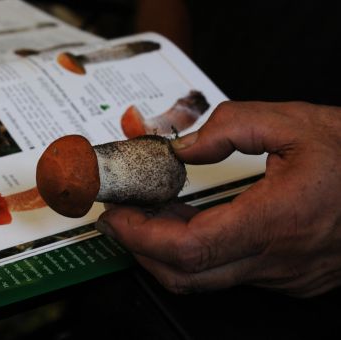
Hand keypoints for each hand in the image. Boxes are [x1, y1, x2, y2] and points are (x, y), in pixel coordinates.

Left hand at [96, 101, 340, 296]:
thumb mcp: (296, 122)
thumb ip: (232, 126)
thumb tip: (185, 147)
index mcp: (278, 220)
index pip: (188, 249)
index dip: (141, 236)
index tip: (117, 216)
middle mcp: (278, 259)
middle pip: (186, 274)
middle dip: (141, 247)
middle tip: (122, 216)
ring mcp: (282, 275)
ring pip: (203, 279)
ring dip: (165, 250)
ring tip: (147, 216)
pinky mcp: (286, 277)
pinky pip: (226, 273)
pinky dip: (195, 252)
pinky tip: (186, 224)